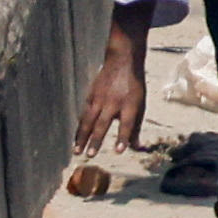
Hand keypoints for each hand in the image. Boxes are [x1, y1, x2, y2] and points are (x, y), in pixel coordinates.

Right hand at [74, 30, 146, 154]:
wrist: (122, 62)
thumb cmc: (134, 87)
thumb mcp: (141, 104)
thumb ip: (136, 126)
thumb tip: (136, 147)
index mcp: (130, 104)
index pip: (127, 124)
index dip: (123, 137)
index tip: (119, 151)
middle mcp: (113, 102)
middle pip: (103, 124)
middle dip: (96, 140)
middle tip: (91, 155)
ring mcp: (99, 99)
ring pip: (88, 121)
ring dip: (82, 137)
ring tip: (77, 151)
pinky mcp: (90, 96)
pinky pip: (83, 115)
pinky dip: (80, 128)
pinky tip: (76, 138)